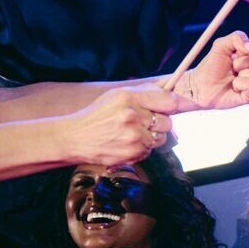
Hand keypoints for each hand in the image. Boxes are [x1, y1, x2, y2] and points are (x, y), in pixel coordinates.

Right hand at [62, 87, 176, 165]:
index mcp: (129, 97)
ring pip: (161, 138)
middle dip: (159, 123)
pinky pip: (151, 151)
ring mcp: (134, 137)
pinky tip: (126, 143)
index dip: (173, 105)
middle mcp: (133, 116)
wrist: (74, 138)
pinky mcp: (133, 153)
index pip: (169, 101)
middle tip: (143, 123)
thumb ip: (145, 94)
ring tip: (132, 134)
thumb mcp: (117, 96)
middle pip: (168, 122)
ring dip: (151, 137)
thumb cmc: (98, 115)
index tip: (173, 106)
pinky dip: (143, 149)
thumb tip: (172, 95)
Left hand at [171, 31, 248, 110]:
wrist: (201, 85)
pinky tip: (236, 87)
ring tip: (234, 78)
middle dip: (242, 63)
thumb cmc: (212, 66)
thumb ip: (237, 38)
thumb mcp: (221, 45)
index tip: (236, 54)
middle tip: (232, 67)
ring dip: (242, 75)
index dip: (248, 49)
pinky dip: (241, 86)